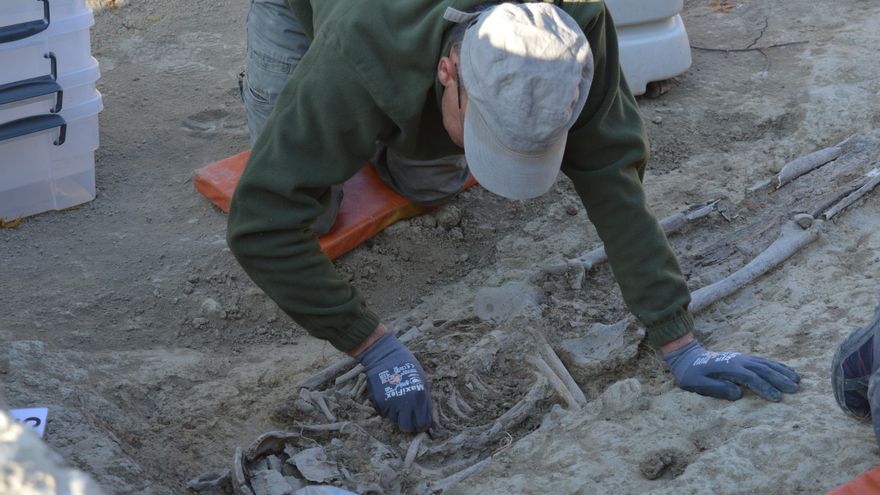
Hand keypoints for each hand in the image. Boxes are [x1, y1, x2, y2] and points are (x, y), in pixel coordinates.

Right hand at [357, 333, 432, 431]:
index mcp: (420, 398)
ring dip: (396, 413)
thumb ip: (424, 400)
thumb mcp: (422, 381)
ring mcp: (391, 405)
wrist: (385, 356)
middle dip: (408, 424)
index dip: (422, 424)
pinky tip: (387, 394)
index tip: (419, 422)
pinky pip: (384, 413)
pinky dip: (386, 408)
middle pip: (407, 427)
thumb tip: (425, 418)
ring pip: (394, 419)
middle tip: (407, 417)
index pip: (423, 423)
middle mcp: (405, 404)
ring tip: (396, 397)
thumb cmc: (407, 366)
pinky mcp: (379, 403)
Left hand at [663, 340, 800, 400]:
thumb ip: (717, 388)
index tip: (778, 399)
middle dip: (779, 380)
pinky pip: (764, 361)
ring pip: (766, 363)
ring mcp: (742, 358)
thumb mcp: (698, 384)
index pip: (752, 378)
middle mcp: (739, 361)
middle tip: (795, 390)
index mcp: (729, 368)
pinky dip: (777, 365)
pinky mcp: (744, 358)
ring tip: (797, 380)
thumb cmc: (691, 374)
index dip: (765, 388)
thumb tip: (738, 393)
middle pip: (763, 370)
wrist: (687, 356)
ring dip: (782, 371)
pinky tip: (787, 371)